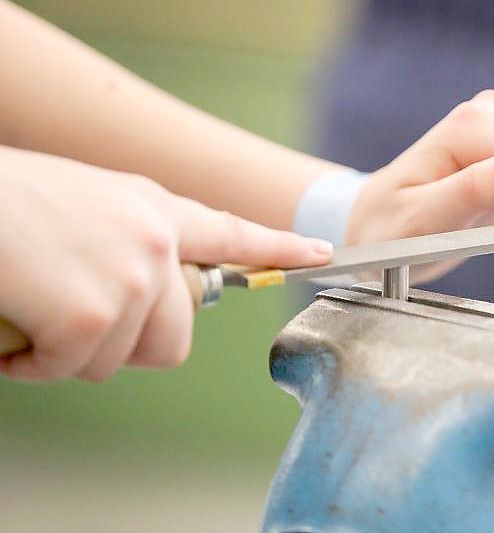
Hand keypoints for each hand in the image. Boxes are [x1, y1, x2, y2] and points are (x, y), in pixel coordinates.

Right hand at [0, 147, 331, 381]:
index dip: (279, 246)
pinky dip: (34, 363)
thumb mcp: (91, 204)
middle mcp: (156, 241)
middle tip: (77, 323)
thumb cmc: (9, 201)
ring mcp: (131, 277)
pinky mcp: (94, 315)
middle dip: (125, 346)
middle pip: (175, 339)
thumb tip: (151, 289)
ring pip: (116, 359)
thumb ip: (134, 240)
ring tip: (35, 307)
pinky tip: (15, 326)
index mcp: (154, 209)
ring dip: (68, 350)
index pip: (232, 232)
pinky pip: (71, 369)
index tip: (321, 252)